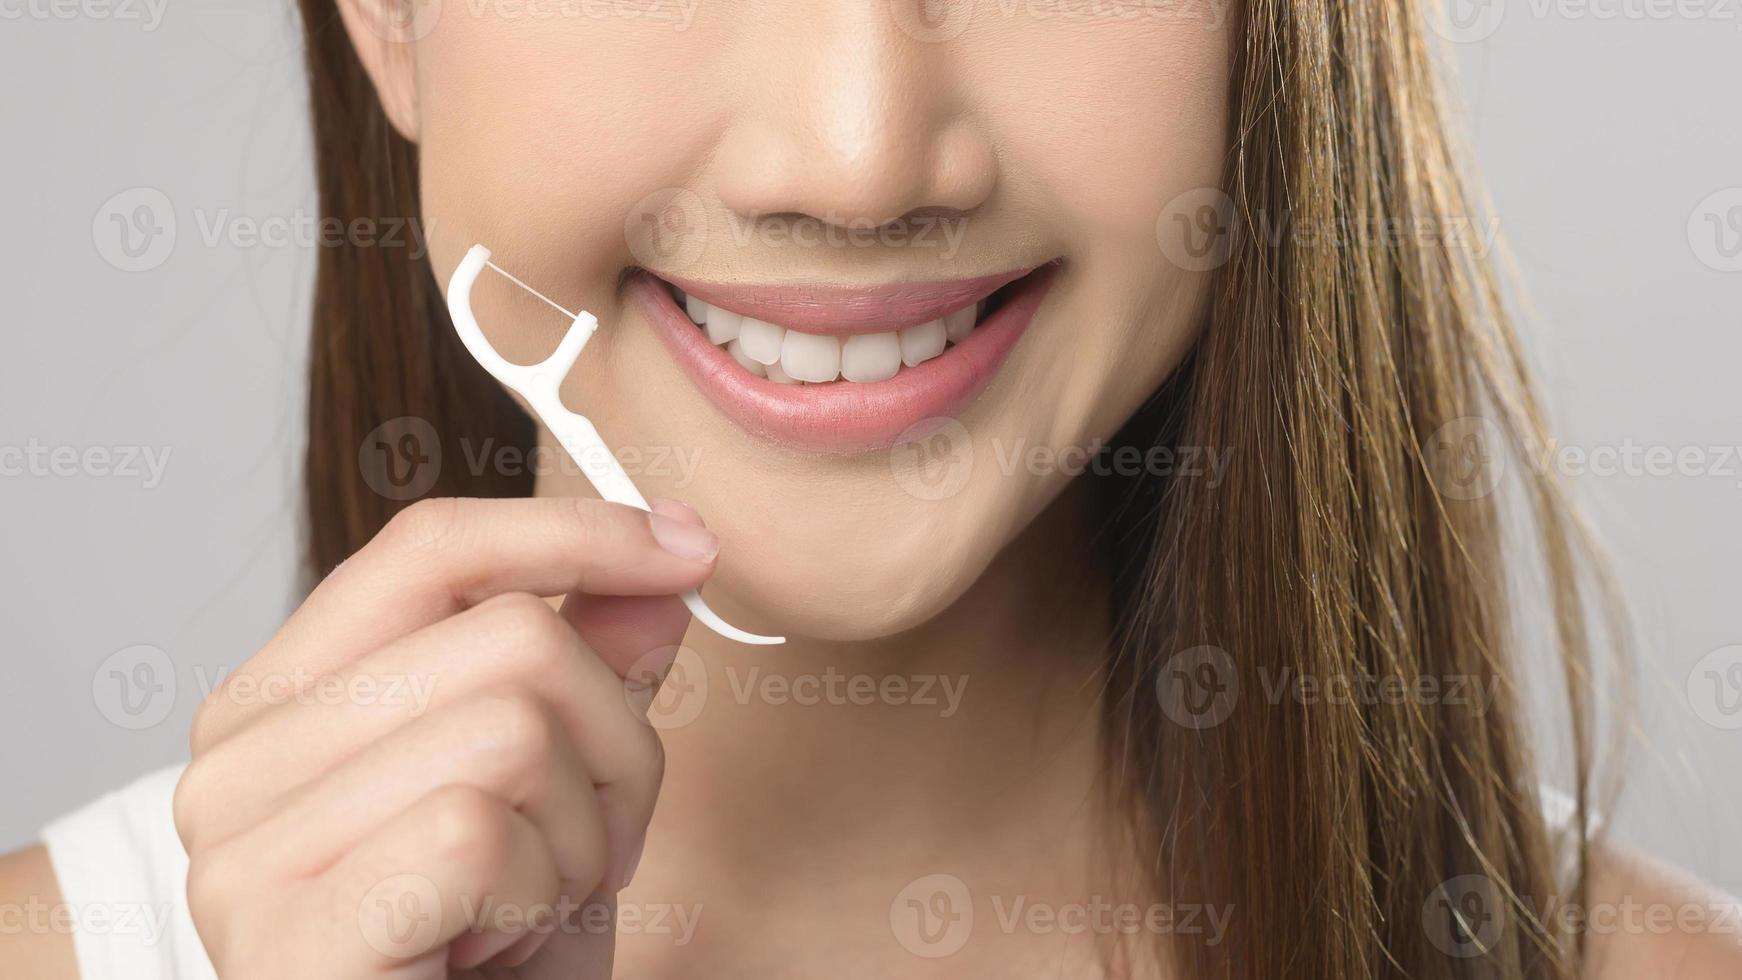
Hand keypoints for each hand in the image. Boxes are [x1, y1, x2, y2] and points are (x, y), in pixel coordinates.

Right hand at [172, 496, 719, 977]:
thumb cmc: (487, 962)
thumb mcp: (559, 796)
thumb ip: (591, 672)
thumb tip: (658, 565)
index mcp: (281, 705)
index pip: (429, 545)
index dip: (573, 533)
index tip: (687, 549)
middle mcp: (234, 765)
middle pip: (512, 634)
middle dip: (613, 744)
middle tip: (586, 845)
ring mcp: (243, 852)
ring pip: (515, 724)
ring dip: (582, 832)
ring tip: (531, 905)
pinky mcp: (287, 932)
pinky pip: (481, 830)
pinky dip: (539, 896)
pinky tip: (493, 952)